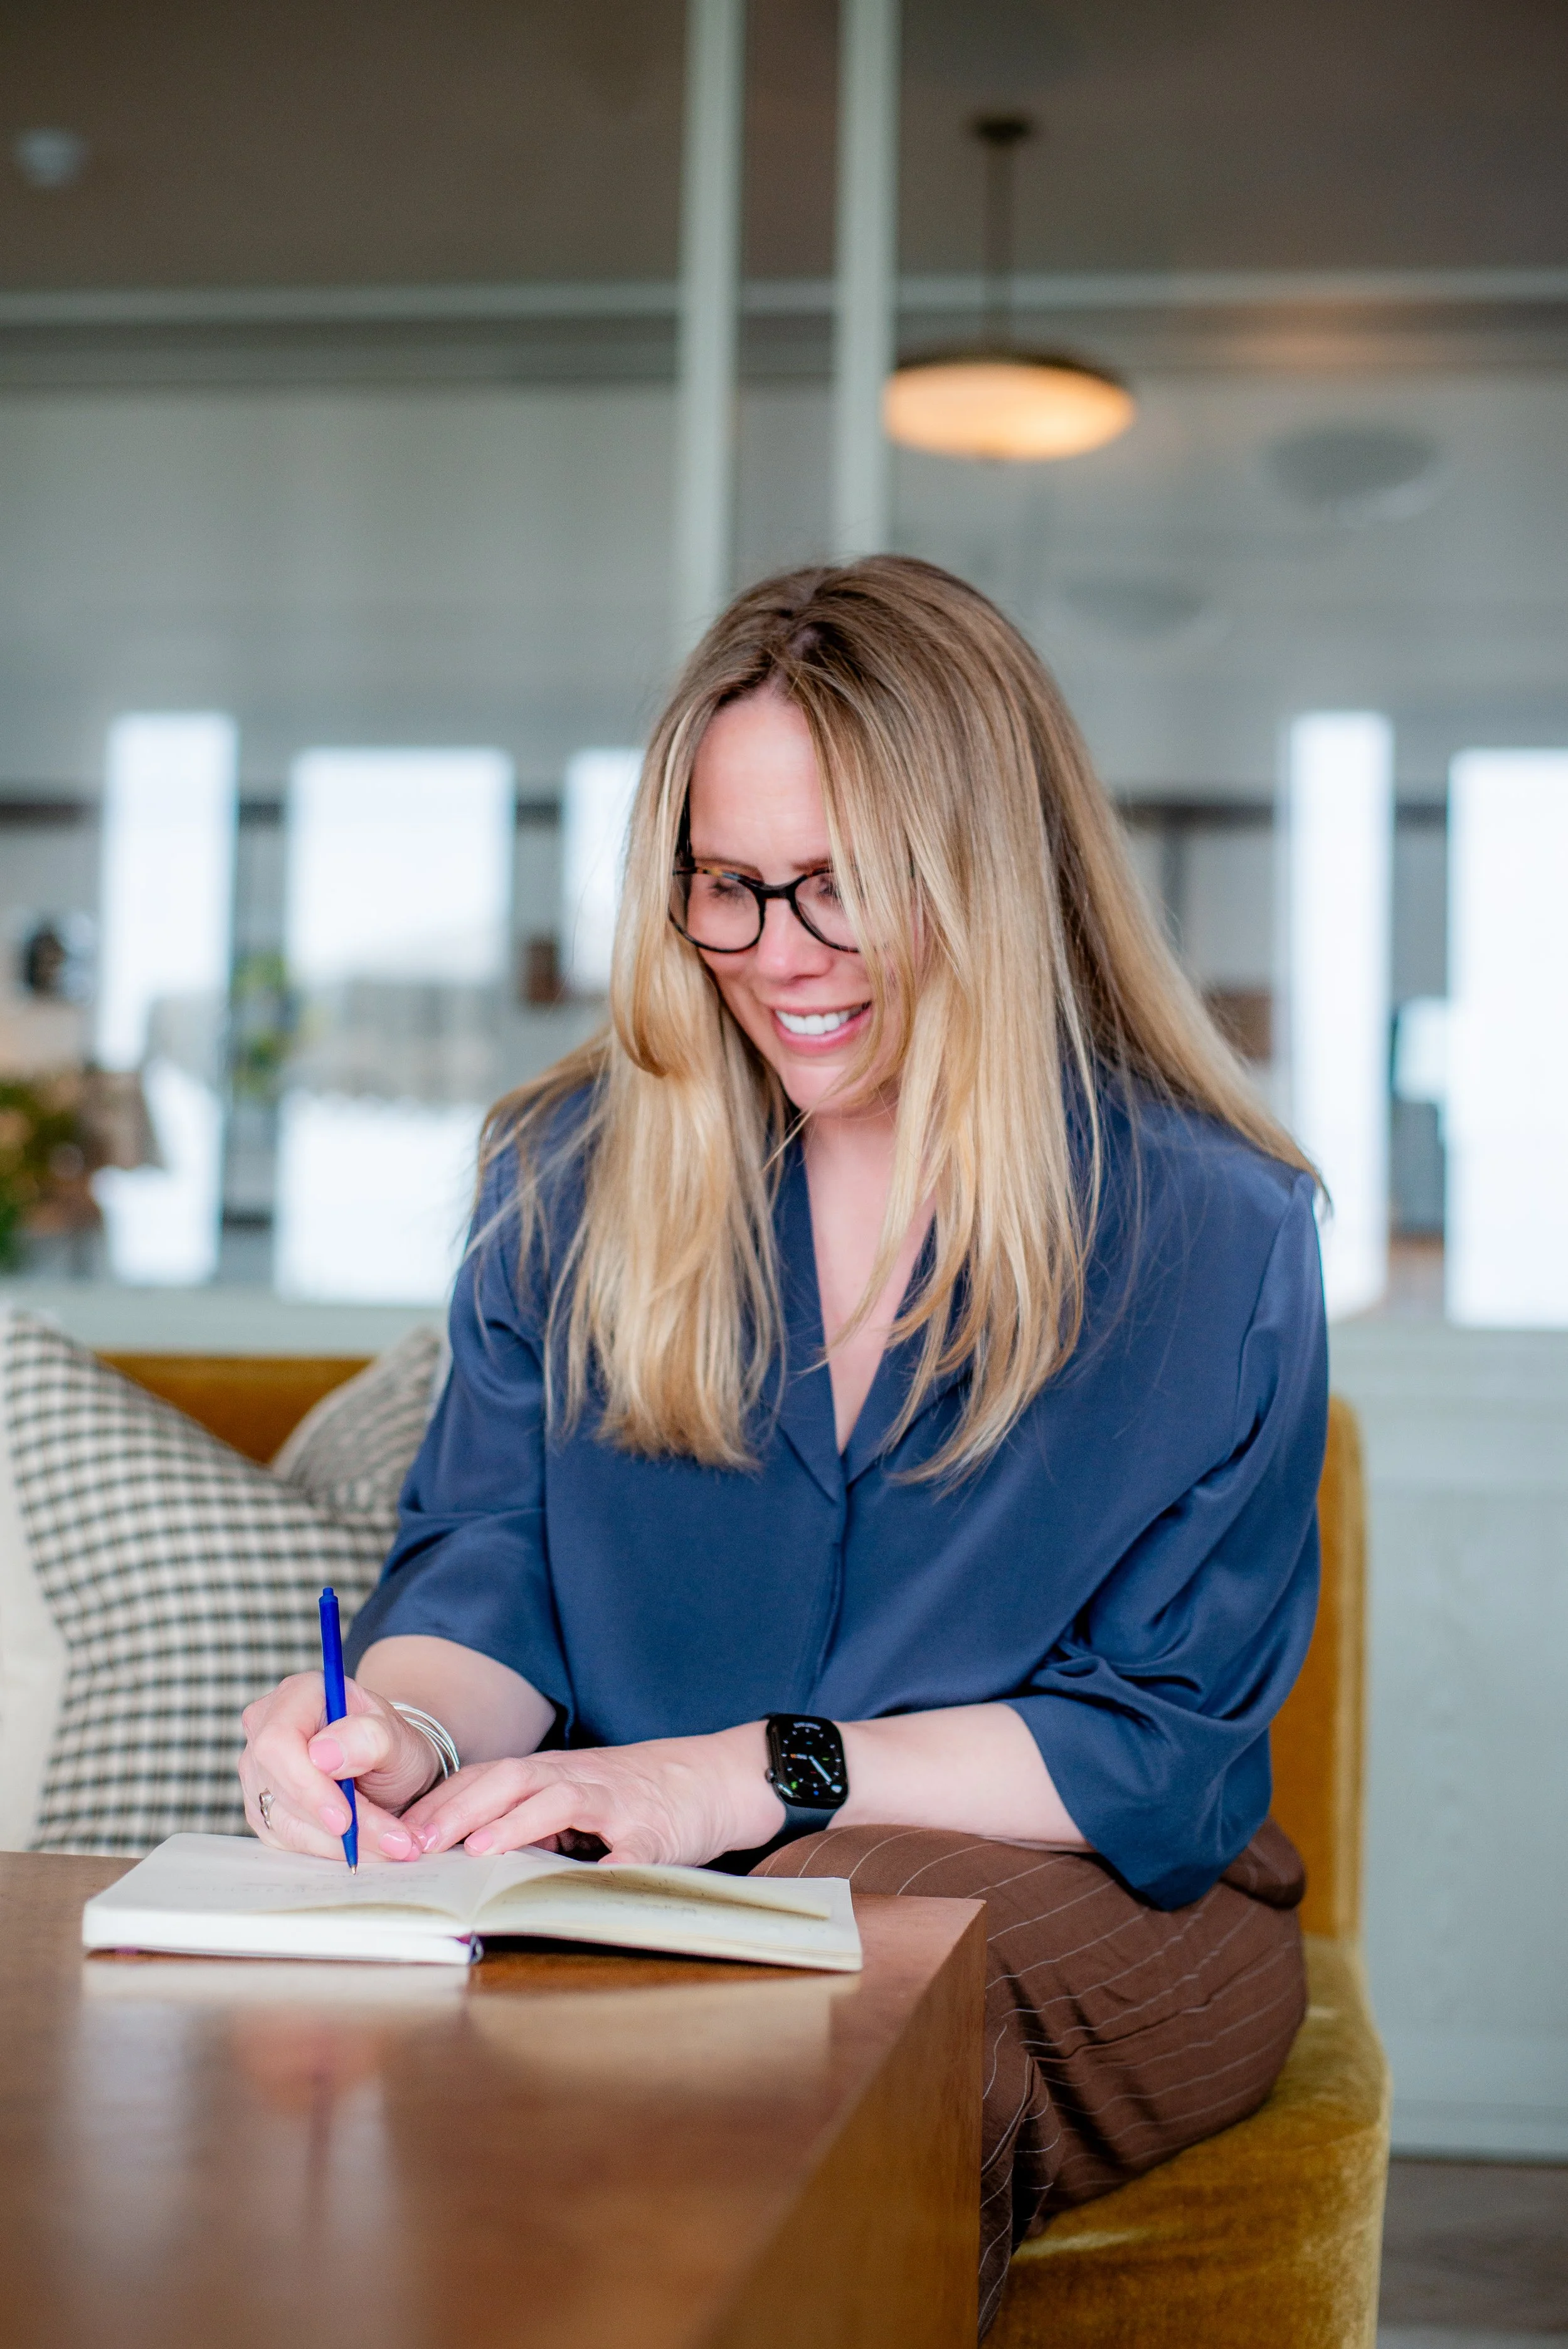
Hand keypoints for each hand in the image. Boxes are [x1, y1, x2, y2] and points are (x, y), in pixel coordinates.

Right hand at [238, 1672, 443, 1862]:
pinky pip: (290, 1842)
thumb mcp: (396, 1734)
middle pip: (280, 1788)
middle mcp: (266, 1731)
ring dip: (342, 1844)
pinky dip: (332, 1850)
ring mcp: (259, 1773)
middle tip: (395, 1842)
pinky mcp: (264, 1810)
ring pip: (286, 1823)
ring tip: (396, 1845)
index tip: (345, 1819)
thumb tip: (324, 1754)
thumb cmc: (388, 1742)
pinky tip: (368, 1847)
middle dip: (336, 1826)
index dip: (306, 1785)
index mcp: (297, 1695)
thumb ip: (369, 1737)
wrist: (385, 1764)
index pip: (278, 1742)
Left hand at [397, 1724, 786, 1868]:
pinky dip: (605, 1862)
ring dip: (517, 1822)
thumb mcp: (576, 1798)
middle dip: (461, 1808)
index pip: (487, 1776)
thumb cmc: (637, 1794)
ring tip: (480, 1850)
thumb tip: (462, 1853)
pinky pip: (628, 1846)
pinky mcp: (654, 1830)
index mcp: (554, 1773)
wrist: (716, 1778)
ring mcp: (618, 1800)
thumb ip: (530, 1817)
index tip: (400, 1831)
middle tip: (419, 1842)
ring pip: (560, 1797)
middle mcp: (579, 1777)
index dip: (443, 1800)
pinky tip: (583, 1881)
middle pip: (511, 1778)